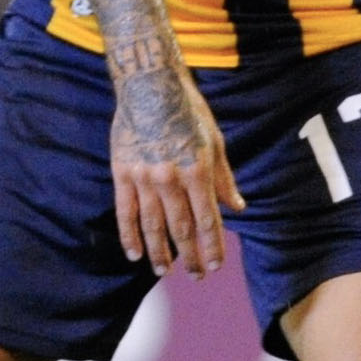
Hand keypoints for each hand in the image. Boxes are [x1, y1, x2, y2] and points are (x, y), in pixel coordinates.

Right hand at [111, 59, 239, 276]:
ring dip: (159, 253)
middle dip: (190, 256)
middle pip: (182, 228)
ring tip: (164, 271)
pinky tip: (134, 254)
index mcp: (198, 170)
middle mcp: (171, 178)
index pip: (208, 219)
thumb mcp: (215, 141)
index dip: (213, 246)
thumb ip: (224, 179)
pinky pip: (126, 212)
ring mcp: (144, 177)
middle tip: (196, 275)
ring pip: (153, 226)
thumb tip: (238, 208)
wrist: (149, 85)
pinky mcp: (122, 173)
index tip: (215, 266)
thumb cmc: (188, 111)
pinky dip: (129, 236)